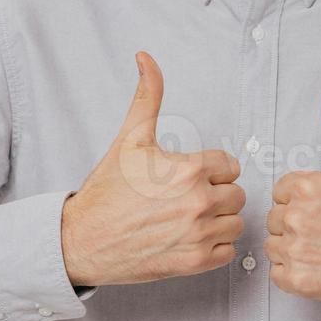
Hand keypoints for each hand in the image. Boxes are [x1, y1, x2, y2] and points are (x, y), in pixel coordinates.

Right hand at [61, 51, 245, 286]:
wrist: (83, 240)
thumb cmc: (107, 191)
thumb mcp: (130, 138)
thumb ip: (148, 96)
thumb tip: (146, 58)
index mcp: (190, 169)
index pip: (230, 165)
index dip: (210, 169)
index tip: (188, 175)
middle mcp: (199, 202)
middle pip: (237, 194)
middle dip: (216, 193)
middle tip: (186, 197)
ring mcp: (198, 235)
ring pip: (235, 223)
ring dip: (218, 221)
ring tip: (189, 217)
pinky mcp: (194, 263)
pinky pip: (228, 251)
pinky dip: (214, 247)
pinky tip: (190, 238)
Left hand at [265, 80, 320, 311]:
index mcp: (307, 186)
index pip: (284, 190)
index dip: (306, 200)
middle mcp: (297, 217)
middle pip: (277, 217)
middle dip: (299, 223)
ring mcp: (297, 250)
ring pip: (275, 245)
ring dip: (295, 248)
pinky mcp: (299, 282)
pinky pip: (278, 274)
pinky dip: (296, 273)